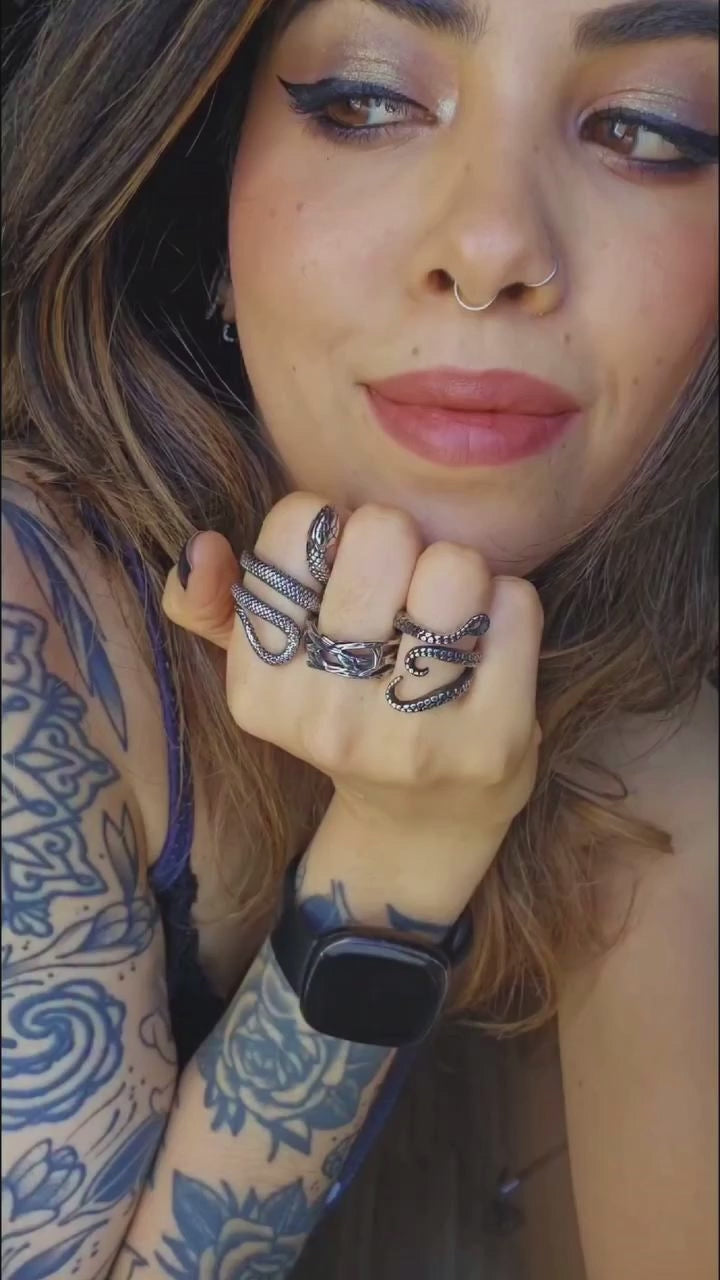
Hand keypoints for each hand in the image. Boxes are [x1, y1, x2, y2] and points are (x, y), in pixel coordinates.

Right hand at [162, 493, 543, 922]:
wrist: (422, 822)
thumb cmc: (343, 716)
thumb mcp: (263, 668)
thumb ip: (208, 605)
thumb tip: (202, 547)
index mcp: (261, 692)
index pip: (298, 525)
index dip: (330, 527)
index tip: (339, 574)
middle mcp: (330, 722)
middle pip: (382, 532)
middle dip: (400, 543)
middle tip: (402, 591)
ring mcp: (415, 738)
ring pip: (454, 566)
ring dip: (459, 574)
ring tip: (445, 616)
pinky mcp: (493, 739)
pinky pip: (515, 605)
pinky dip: (508, 604)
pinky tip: (488, 643)